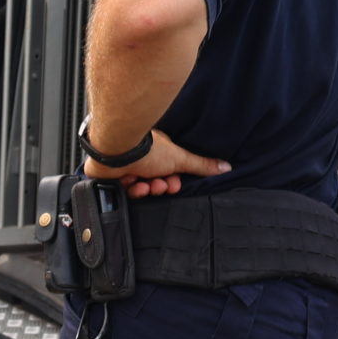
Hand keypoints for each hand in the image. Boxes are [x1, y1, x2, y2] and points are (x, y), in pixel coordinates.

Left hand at [80, 129, 229, 197]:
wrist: (118, 150)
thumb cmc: (146, 149)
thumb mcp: (180, 159)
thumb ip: (201, 165)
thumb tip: (225, 166)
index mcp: (157, 150)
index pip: (168, 171)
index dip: (172, 181)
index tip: (174, 184)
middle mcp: (141, 157)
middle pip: (155, 180)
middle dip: (160, 186)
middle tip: (161, 185)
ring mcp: (125, 166)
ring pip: (140, 186)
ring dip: (147, 188)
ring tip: (147, 184)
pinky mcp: (112, 175)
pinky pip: (125, 189)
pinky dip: (132, 188)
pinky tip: (134, 183)